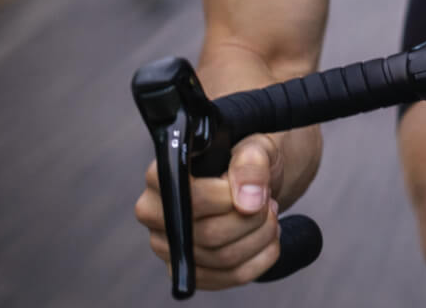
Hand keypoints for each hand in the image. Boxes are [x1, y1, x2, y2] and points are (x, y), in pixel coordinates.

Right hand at [135, 133, 283, 288]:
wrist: (257, 180)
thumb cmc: (248, 159)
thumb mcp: (255, 146)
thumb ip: (251, 163)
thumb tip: (248, 200)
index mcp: (162, 174)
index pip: (189, 197)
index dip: (226, 197)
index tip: (252, 188)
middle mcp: (156, 212)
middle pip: (208, 233)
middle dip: (251, 218)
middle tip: (267, 199)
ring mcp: (170, 245)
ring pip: (221, 257)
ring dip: (260, 236)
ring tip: (270, 213)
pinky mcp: (190, 270)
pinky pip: (229, 277)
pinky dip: (260, 258)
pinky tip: (269, 237)